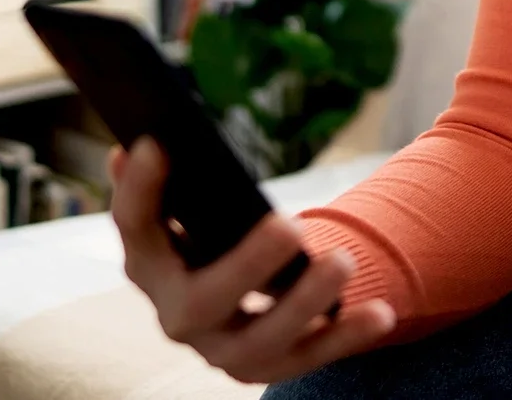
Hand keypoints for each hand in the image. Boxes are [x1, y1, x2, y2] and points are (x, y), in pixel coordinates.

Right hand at [109, 138, 395, 383]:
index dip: (138, 188)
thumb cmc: (206, 238)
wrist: (229, 308)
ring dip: (304, 302)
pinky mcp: (266, 368)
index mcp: (147, 264)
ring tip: (343, 261)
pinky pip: (310, 357)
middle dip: (246, 264)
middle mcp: (176, 316)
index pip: (133, 226)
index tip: (154, 143)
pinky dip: (347, 336)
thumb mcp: (184, 211)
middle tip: (288, 225)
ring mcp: (221, 351)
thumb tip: (129, 151)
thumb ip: (160, 184)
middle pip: (202, 300)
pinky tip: (382, 312)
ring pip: (261, 339)